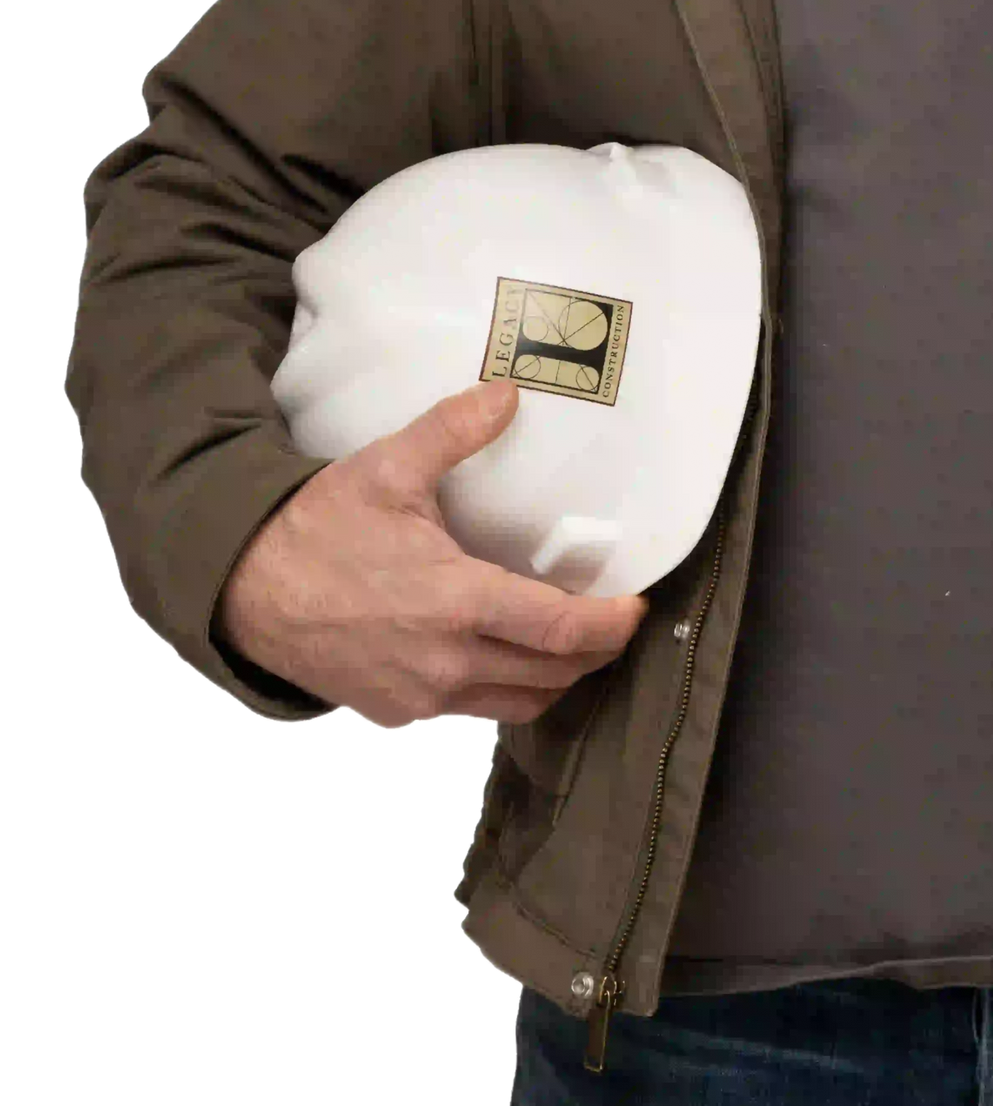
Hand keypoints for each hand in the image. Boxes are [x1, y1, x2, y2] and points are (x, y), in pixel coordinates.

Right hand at [216, 378, 649, 731]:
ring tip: (570, 642)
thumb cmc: (316, 528)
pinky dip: (505, 688)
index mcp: (457, 603)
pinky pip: (473, 710)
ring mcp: (422, 696)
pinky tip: (505, 653)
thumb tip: (507, 393)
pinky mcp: (397, 711)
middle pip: (554, 675)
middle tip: (614, 621)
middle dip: (595, 652)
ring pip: (519, 703)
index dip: (612, 624)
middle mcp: (447, 662)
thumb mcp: (388, 468)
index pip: (562, 631)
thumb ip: (454, 431)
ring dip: (555, 677)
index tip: (636, 606)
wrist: (242, 589)